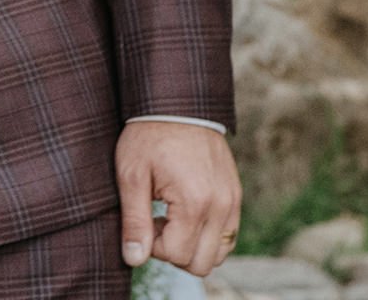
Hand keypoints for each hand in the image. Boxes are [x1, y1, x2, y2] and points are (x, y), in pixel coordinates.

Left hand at [117, 120, 241, 276]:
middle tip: (156, 222)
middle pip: (202, 263)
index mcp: (195, 202)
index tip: (143, 221)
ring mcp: (232, 202)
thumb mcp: (132, 176)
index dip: (153, 247)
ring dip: (193, 247)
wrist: (177, 104)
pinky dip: (207, 236)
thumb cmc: (148, 136)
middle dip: (174, 252)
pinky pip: (228, 236)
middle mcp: (221, 206)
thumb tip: (134, 259)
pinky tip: (185, 213)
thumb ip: (134, 221)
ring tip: (170, 218)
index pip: (178, 255)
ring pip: (219, 254)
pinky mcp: (235, 196)